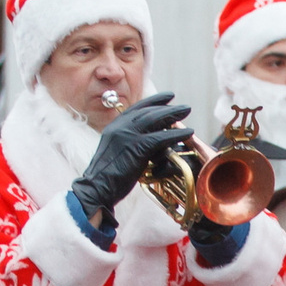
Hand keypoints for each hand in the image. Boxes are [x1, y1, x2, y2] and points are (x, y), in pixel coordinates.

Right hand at [71, 94, 193, 219]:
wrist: (96, 188)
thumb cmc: (107, 177)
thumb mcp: (116, 152)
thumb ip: (129, 142)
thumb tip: (149, 143)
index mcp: (114, 126)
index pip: (136, 108)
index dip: (153, 101)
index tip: (167, 97)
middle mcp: (120, 126)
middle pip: (148, 111)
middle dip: (167, 106)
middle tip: (183, 106)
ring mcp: (127, 135)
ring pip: (154, 119)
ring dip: (173, 114)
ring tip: (187, 110)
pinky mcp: (136, 147)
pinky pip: (161, 137)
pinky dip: (176, 134)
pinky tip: (188, 132)